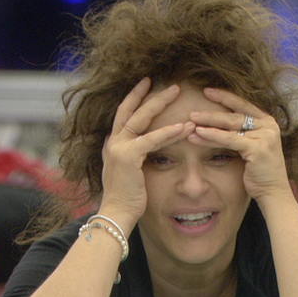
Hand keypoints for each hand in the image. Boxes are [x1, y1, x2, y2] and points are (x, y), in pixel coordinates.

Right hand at [99, 78, 194, 228]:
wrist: (117, 213)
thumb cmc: (126, 198)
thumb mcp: (128, 172)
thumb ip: (130, 156)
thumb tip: (134, 147)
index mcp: (113, 144)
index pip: (124, 114)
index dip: (135, 98)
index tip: (148, 85)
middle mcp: (113, 142)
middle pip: (131, 109)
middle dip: (149, 94)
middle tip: (168, 83)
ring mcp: (118, 147)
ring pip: (142, 118)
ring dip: (161, 104)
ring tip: (178, 93)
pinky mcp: (128, 156)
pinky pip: (152, 139)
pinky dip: (169, 131)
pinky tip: (184, 127)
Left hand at [188, 88, 292, 203]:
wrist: (273, 192)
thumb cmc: (259, 172)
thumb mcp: (251, 147)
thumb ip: (241, 133)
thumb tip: (217, 122)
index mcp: (268, 122)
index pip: (243, 104)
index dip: (225, 97)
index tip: (207, 91)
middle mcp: (268, 126)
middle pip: (234, 115)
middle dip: (211, 112)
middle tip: (192, 111)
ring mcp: (265, 136)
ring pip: (230, 125)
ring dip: (208, 123)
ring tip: (191, 120)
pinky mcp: (258, 148)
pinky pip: (229, 139)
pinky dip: (212, 136)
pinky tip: (198, 134)